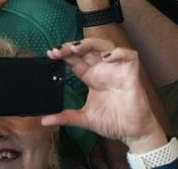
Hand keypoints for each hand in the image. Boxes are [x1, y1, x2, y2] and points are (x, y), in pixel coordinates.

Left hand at [42, 38, 166, 153]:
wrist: (132, 134)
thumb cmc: (112, 122)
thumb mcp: (84, 119)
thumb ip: (65, 117)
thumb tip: (45, 120)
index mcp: (91, 77)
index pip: (75, 58)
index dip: (63, 53)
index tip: (50, 54)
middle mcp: (102, 70)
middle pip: (87, 48)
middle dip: (72, 45)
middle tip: (59, 50)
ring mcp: (117, 71)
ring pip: (106, 46)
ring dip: (91, 43)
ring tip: (77, 48)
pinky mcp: (131, 75)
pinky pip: (130, 56)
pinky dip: (119, 53)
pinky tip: (107, 58)